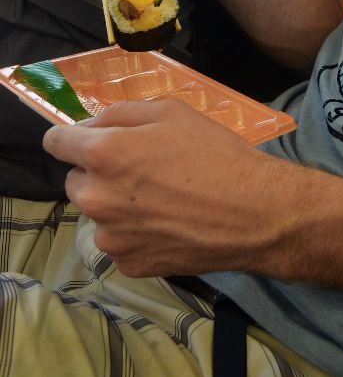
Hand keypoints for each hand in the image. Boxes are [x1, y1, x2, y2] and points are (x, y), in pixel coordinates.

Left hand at [41, 99, 276, 276]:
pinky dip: (136, 233)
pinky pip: (120, 242)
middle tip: (142, 170)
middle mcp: (96, 198)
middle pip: (76, 181)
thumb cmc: (215, 154)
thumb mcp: (172, 112)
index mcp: (103, 154)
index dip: (69, 138)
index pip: (55, 143)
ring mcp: (111, 236)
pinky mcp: (128, 264)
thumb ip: (121, 113)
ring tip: (162, 200)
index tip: (85, 141)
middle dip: (99, 174)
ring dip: (117, 205)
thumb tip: (90, 126)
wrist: (253, 212)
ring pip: (99, 214)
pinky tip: (169, 224)